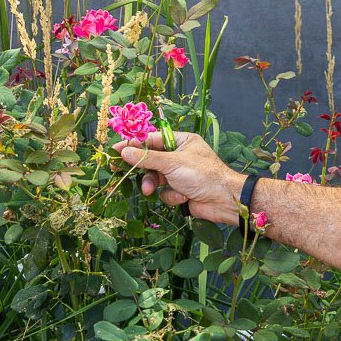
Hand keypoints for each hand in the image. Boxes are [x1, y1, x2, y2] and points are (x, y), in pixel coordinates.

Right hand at [118, 132, 240, 225]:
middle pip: (152, 160)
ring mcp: (181, 174)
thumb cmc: (203, 174)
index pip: (152, 139)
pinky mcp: (182, 191)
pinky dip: (171, 195)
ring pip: (156, 178)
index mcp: (182, 141)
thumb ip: (147, 158)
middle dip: (143, 170)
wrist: (224, 200)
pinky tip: (183, 197)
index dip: (134, 144)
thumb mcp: (172, 163)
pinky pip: (166, 192)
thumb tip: (124, 151)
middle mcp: (181, 156)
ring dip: (155, 185)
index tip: (116, 149)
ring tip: (152, 190)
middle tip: (120, 171)